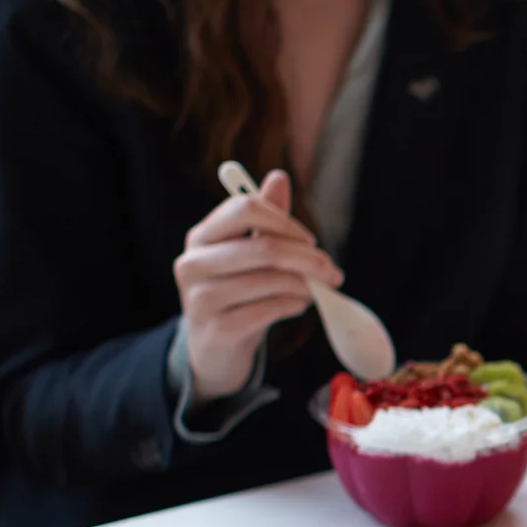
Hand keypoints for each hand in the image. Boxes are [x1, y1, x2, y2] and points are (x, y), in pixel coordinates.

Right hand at [173, 169, 342, 401]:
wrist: (214, 349)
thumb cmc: (237, 294)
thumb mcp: (248, 254)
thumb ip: (264, 218)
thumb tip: (279, 177)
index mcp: (202, 237)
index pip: (245, 208)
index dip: (286, 221)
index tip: (311, 241)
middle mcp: (193, 263)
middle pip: (265, 247)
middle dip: (309, 259)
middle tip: (332, 271)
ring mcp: (200, 297)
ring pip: (271, 280)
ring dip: (305, 286)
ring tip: (315, 291)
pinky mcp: (216, 329)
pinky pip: (268, 309)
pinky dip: (293, 305)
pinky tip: (299, 306)